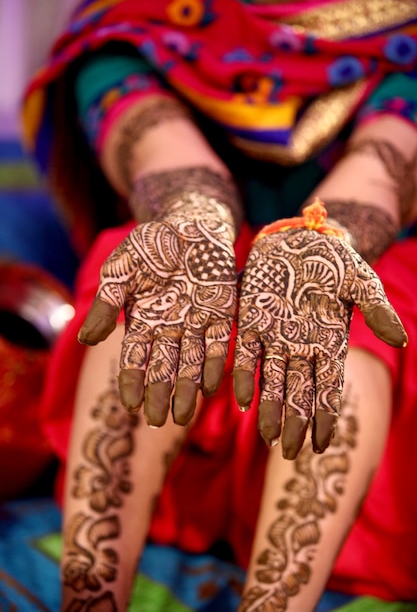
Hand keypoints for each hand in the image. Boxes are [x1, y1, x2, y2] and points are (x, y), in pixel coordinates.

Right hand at [78, 194, 236, 425]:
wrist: (190, 223)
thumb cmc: (150, 246)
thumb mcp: (120, 270)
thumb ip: (106, 303)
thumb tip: (88, 340)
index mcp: (142, 322)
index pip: (134, 360)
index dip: (132, 382)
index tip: (131, 405)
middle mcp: (169, 329)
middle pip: (163, 369)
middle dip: (161, 396)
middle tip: (160, 422)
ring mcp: (196, 324)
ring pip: (191, 364)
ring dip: (187, 390)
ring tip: (184, 416)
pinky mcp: (221, 315)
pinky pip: (218, 345)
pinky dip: (214, 365)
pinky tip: (210, 386)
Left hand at [233, 227, 406, 458]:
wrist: (299, 239)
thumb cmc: (334, 261)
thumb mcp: (360, 281)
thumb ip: (376, 310)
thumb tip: (400, 340)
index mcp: (330, 343)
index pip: (329, 389)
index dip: (325, 417)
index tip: (321, 445)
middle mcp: (301, 347)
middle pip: (299, 393)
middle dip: (295, 423)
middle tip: (289, 453)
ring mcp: (275, 336)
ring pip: (271, 381)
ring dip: (269, 408)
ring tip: (266, 437)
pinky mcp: (251, 322)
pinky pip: (246, 354)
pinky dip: (244, 375)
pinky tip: (242, 399)